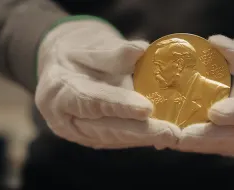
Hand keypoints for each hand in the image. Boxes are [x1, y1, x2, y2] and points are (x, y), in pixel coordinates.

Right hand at [35, 18, 179, 149]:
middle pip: (106, 129)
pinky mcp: (95, 138)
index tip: (146, 108)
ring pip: (116, 138)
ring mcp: (81, 132)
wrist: (64, 70)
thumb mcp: (90, 46)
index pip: (92, 101)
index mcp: (60, 92)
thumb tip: (141, 49)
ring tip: (172, 136)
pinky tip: (164, 136)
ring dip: (146, 139)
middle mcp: (67, 119)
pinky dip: (142, 138)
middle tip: (170, 133)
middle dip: (141, 133)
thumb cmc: (78, 55)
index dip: (119, 106)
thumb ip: (113, 52)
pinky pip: (120, 138)